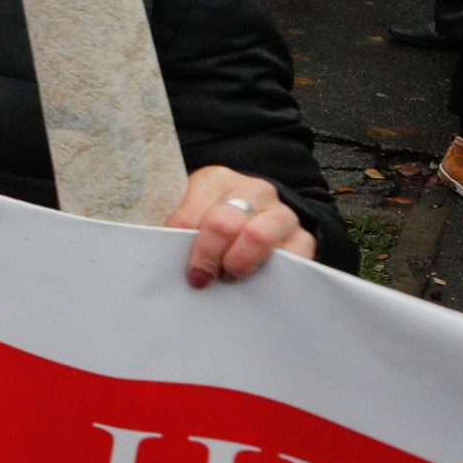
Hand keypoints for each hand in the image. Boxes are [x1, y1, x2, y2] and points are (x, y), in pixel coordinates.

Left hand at [168, 167, 315, 288]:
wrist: (259, 215)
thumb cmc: (213, 219)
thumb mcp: (192, 212)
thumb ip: (177, 228)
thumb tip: (159, 256)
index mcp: (216, 179)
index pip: (190, 215)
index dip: (179, 243)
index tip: (177, 264)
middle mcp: (252, 190)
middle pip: (224, 224)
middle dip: (208, 257)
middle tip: (200, 279)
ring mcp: (281, 212)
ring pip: (258, 237)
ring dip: (238, 263)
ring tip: (228, 277)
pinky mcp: (303, 236)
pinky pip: (293, 257)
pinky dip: (273, 275)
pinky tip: (257, 282)